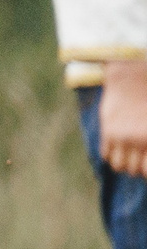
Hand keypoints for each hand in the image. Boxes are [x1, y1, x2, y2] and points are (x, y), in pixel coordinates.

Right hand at [101, 59, 146, 177]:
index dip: (145, 170)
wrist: (132, 77)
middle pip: (134, 170)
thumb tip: (145, 154)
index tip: (144, 164)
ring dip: (123, 163)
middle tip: (139, 159)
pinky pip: (106, 154)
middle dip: (136, 167)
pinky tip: (118, 147)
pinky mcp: (109, 130)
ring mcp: (122, 136)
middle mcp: (138, 140)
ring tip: (127, 156)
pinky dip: (111, 155)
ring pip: (118, 165)